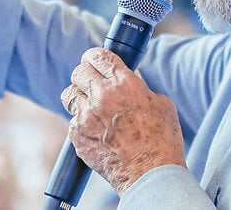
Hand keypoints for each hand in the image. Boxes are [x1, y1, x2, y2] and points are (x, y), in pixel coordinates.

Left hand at [60, 47, 186, 195]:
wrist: (151, 175)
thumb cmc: (161, 141)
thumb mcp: (160, 103)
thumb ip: (139, 87)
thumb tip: (128, 80)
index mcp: (124, 82)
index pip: (99, 55)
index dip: (95, 56)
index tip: (94, 60)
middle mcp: (102, 95)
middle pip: (79, 71)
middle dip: (85, 75)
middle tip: (90, 83)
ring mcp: (87, 116)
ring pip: (69, 94)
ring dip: (78, 97)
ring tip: (89, 107)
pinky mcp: (77, 135)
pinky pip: (72, 121)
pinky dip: (81, 124)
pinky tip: (95, 132)